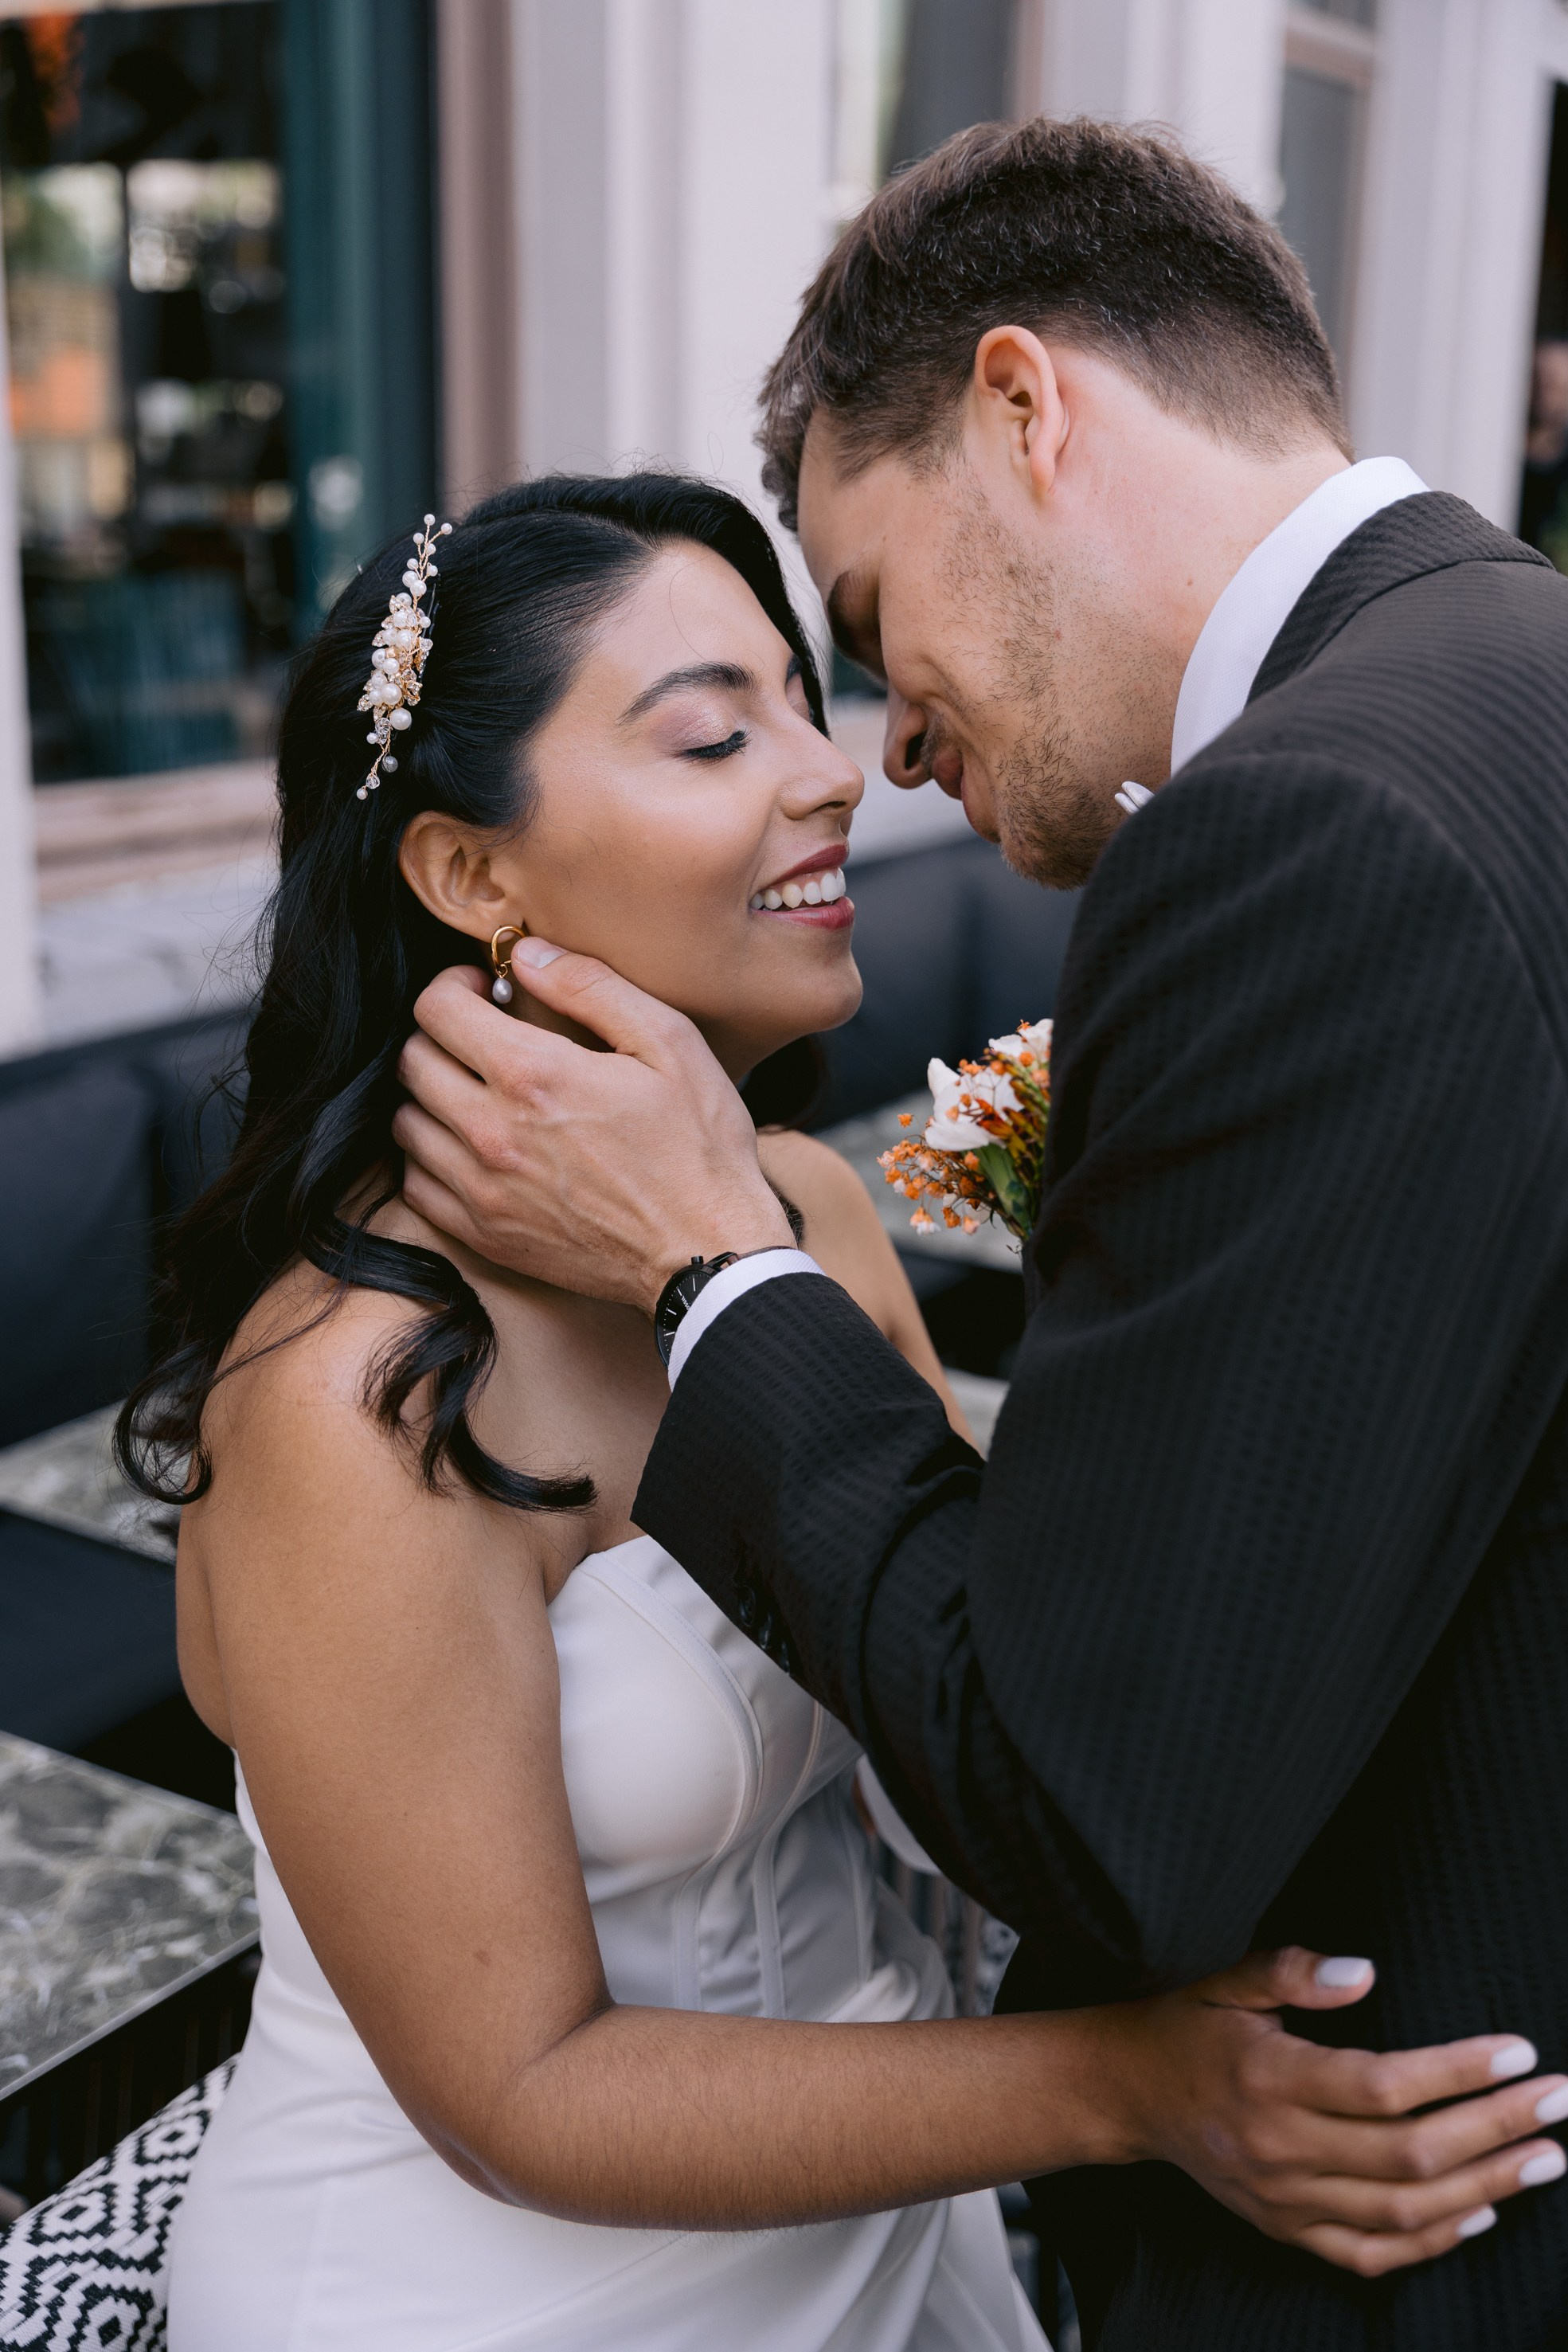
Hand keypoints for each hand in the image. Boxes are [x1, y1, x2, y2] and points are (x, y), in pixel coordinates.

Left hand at [393, 951, 791, 1312]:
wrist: (707, 1253)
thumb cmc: (698, 1147)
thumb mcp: (669, 1043)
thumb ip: (591, 986)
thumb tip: (527, 954)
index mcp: (532, 1074)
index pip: (435, 1010)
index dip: (451, 986)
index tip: (480, 990)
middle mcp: (491, 1131)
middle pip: (411, 1062)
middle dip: (440, 1035)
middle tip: (481, 1037)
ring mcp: (482, 1189)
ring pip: (406, 1123)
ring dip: (431, 1096)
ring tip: (476, 1092)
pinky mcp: (484, 1235)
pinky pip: (416, 1185)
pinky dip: (432, 1158)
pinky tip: (473, 1148)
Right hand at [1092, 1947, 1566, 2275]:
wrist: (1125, 2093)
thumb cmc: (1185, 2025)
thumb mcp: (1225, 1979)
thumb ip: (1292, 1970)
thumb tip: (1365, 1971)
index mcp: (1269, 2079)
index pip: (1385, 2085)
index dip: (1459, 2071)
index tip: (1518, 2051)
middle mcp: (1280, 2148)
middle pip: (1410, 2153)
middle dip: (1496, 2129)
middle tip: (1558, 2101)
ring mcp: (1284, 2199)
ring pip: (1403, 2212)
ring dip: (1486, 2186)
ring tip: (1545, 2159)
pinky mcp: (1286, 2229)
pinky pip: (1370, 2254)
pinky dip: (1432, 2243)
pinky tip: (1480, 2213)